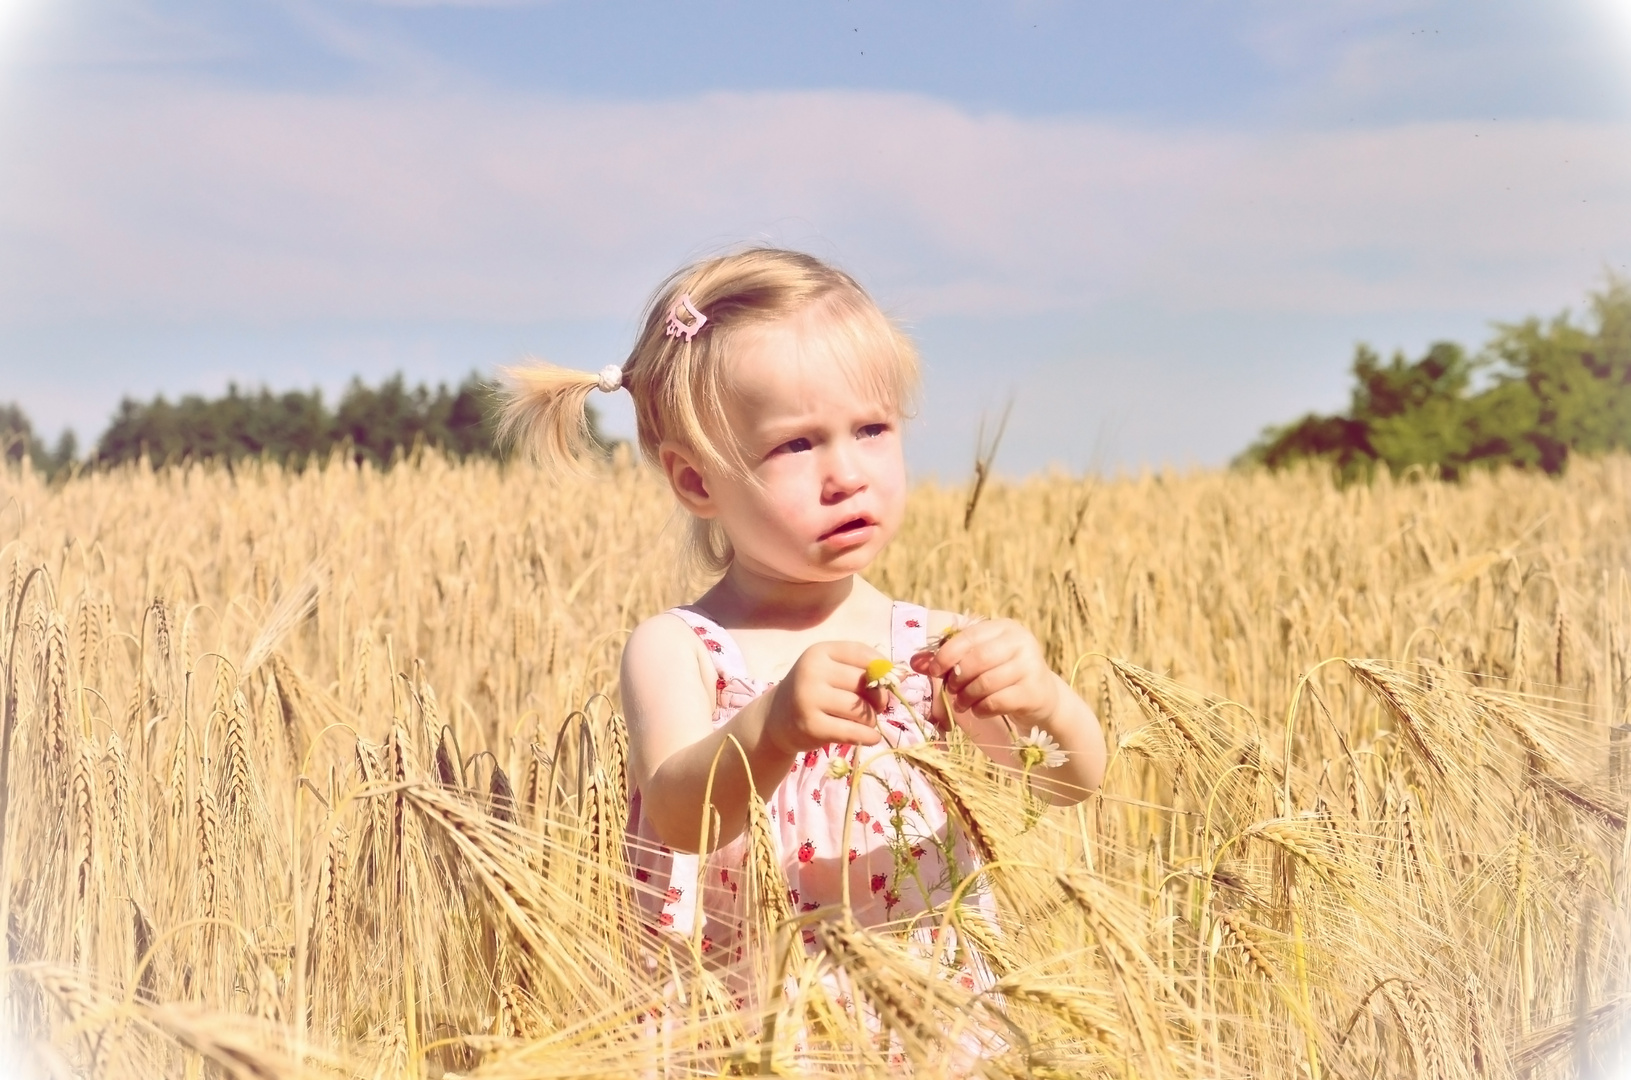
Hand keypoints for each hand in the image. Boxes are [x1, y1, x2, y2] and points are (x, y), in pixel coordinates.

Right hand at [763, 641, 886, 756]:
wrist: (777, 719)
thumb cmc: (814, 691)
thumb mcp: (832, 670)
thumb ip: (863, 668)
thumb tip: (900, 676)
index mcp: (820, 652)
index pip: (864, 655)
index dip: (882, 671)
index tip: (883, 684)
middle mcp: (812, 671)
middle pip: (865, 683)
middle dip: (878, 698)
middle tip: (875, 708)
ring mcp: (809, 698)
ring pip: (861, 709)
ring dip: (872, 720)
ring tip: (864, 723)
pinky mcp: (811, 726)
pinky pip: (853, 732)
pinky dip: (869, 736)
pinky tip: (870, 737)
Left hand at [910, 618, 1059, 725]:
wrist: (1042, 698)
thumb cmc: (1003, 676)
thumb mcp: (978, 661)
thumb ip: (949, 658)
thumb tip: (915, 662)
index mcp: (1005, 628)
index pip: (969, 637)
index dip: (946, 654)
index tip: (934, 671)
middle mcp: (1021, 642)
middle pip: (977, 659)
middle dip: (957, 678)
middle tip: (951, 691)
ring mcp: (1031, 666)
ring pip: (986, 682)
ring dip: (966, 697)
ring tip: (961, 703)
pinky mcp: (1034, 692)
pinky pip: (997, 702)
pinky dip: (981, 709)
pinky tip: (979, 710)